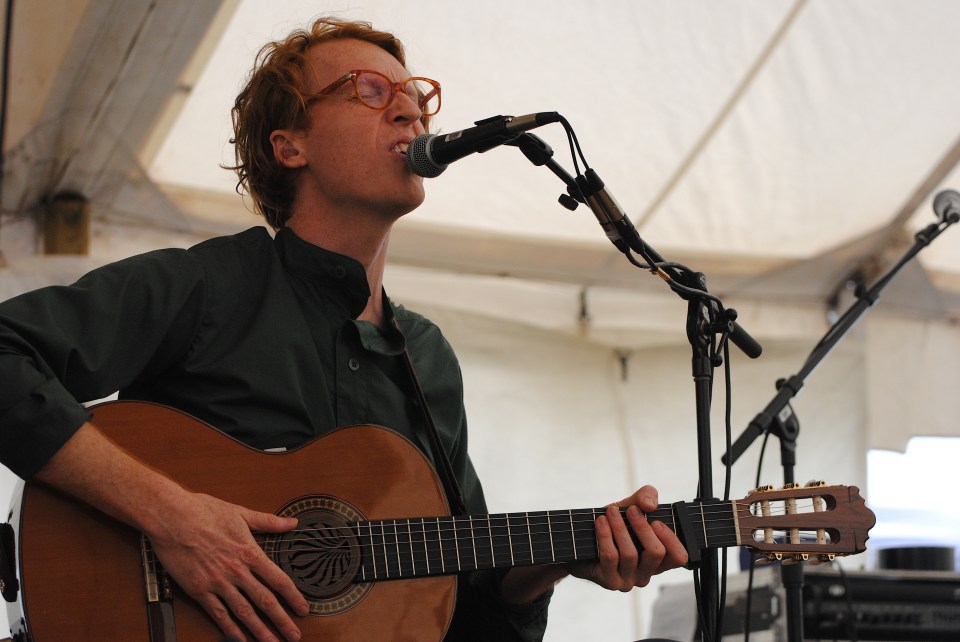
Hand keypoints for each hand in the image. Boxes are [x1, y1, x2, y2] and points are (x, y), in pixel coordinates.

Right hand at [147, 492, 309, 641]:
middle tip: (294, 635)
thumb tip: (292, 523)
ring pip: (244, 612)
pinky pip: (218, 613)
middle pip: (265, 601)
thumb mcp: (241, 513)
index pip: (278, 580)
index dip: (293, 597)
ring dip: (260, 630)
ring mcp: (218, 582)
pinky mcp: (199, 590)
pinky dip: (230, 628)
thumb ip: (268, 521)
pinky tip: (240, 638)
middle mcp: (237, 571)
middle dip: (282, 621)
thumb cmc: (204, 511)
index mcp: (249, 552)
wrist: (171, 517)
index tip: (303, 609)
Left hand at [566, 485, 687, 590]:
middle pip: (656, 553)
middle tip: (630, 510)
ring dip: (620, 528)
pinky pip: (611, 557)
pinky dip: (605, 535)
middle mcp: (647, 573)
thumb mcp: (632, 505)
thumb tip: (649, 505)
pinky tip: (600, 522)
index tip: (655, 520)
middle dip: (642, 527)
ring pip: (631, 555)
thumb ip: (647, 497)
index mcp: (658, 559)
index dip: (670, 538)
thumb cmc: (615, 524)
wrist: (582, 540)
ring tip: (610, 512)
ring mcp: (629, 580)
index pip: (679, 557)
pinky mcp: (610, 581)